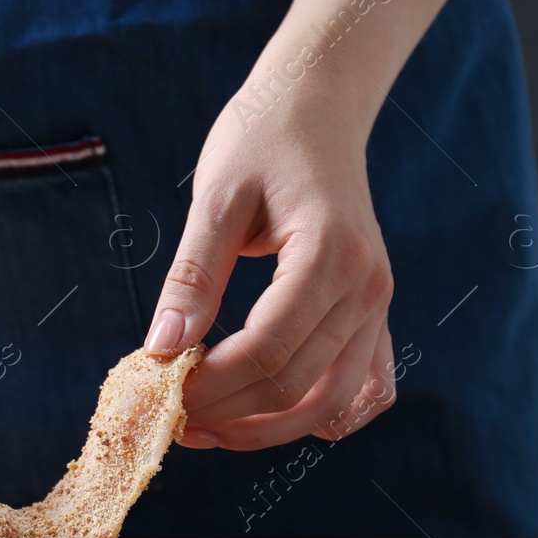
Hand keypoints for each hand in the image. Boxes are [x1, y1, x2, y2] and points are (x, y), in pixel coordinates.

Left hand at [145, 86, 396, 448]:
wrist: (318, 107)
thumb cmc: (261, 139)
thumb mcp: (215, 197)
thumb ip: (192, 275)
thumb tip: (161, 347)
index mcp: (331, 256)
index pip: (267, 351)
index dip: (210, 386)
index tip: (160, 392)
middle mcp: (367, 289)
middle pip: (296, 387)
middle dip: (228, 414)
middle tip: (170, 417)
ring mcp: (378, 306)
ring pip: (330, 404)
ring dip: (266, 429)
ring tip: (206, 428)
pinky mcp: (373, 315)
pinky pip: (361, 391)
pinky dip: (316, 417)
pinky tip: (265, 420)